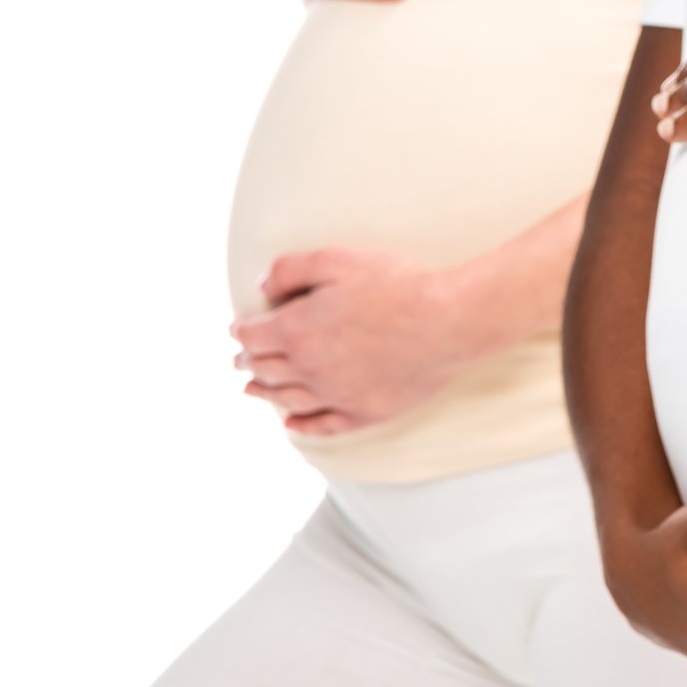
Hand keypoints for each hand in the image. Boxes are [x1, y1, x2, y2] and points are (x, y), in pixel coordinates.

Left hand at [230, 248, 486, 434]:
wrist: (448, 322)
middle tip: (240, 360)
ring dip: (264, 394)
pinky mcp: (365, 413)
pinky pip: (323, 425)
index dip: (240, 332)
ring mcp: (336, 396)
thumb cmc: (396, 285)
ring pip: (287, 400)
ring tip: (252, 390)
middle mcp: (309, 369)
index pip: (252, 337)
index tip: (238, 330)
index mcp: (296, 331)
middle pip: (265, 370)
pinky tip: (291, 424)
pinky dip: (301, 426)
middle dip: (248, 362)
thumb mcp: (336, 260)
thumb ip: (290, 270)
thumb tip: (262, 287)